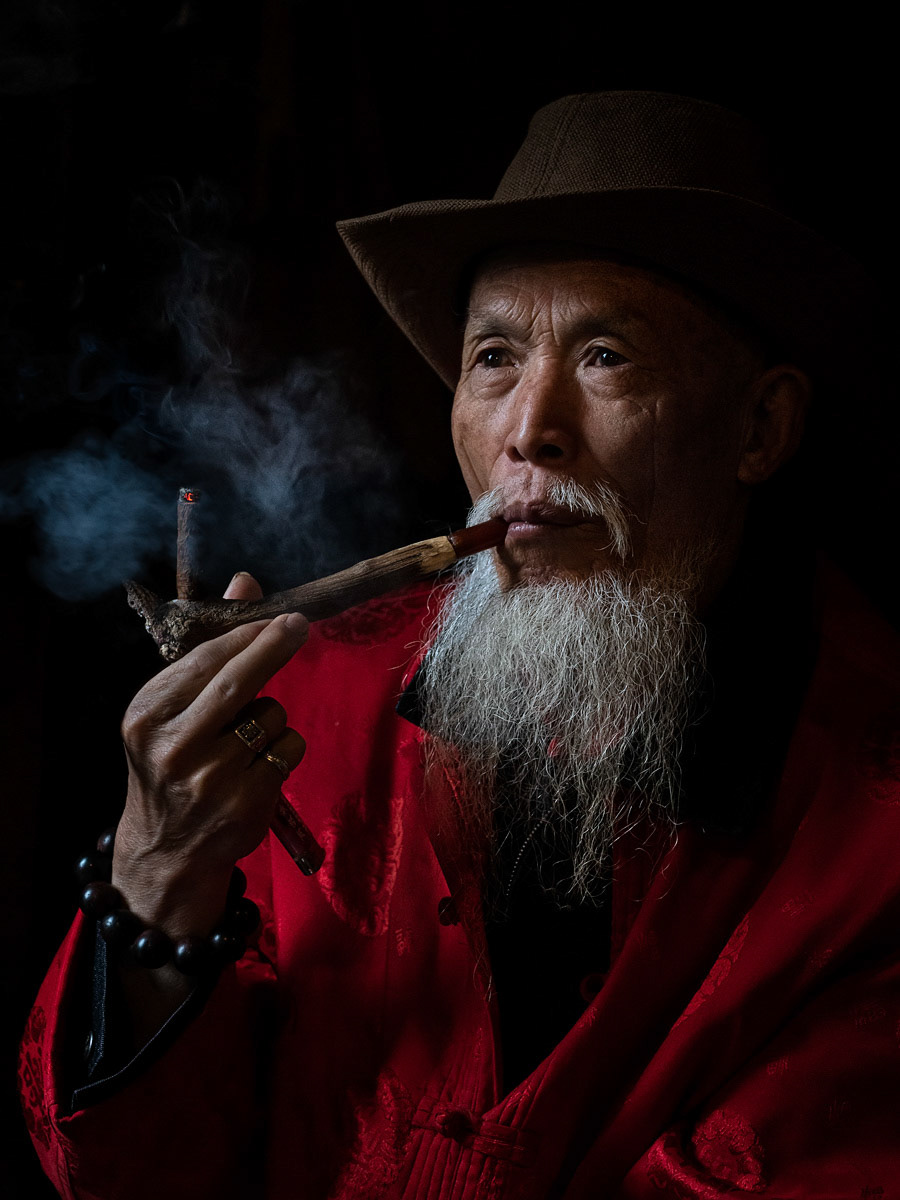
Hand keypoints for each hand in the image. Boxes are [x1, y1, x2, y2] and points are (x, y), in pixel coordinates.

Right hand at [114, 571, 307, 938]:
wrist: (167, 849)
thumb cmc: (173, 761)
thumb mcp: (173, 704)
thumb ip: (208, 644)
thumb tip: (244, 581)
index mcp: (146, 713)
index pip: (206, 659)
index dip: (248, 633)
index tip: (279, 616)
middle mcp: (173, 745)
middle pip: (239, 681)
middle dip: (274, 647)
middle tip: (299, 625)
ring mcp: (210, 778)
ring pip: (272, 715)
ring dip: (273, 716)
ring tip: (246, 738)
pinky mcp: (245, 802)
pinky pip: (290, 749)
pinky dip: (286, 748)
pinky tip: (259, 764)